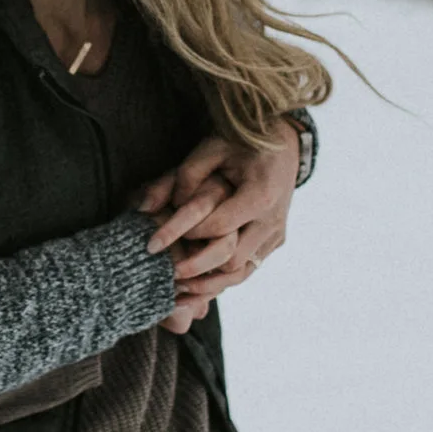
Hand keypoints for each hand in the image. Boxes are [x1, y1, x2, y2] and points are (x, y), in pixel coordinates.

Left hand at [138, 123, 300, 294]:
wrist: (283, 142)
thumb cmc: (243, 143)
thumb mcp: (211, 147)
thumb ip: (183, 175)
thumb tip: (149, 206)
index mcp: (260, 195)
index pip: (218, 227)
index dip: (185, 235)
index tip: (157, 241)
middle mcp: (272, 220)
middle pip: (231, 259)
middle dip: (195, 269)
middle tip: (164, 272)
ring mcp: (277, 234)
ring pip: (242, 272)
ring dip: (209, 282)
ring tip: (177, 289)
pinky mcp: (276, 241)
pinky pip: (250, 268)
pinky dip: (223, 277)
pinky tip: (197, 283)